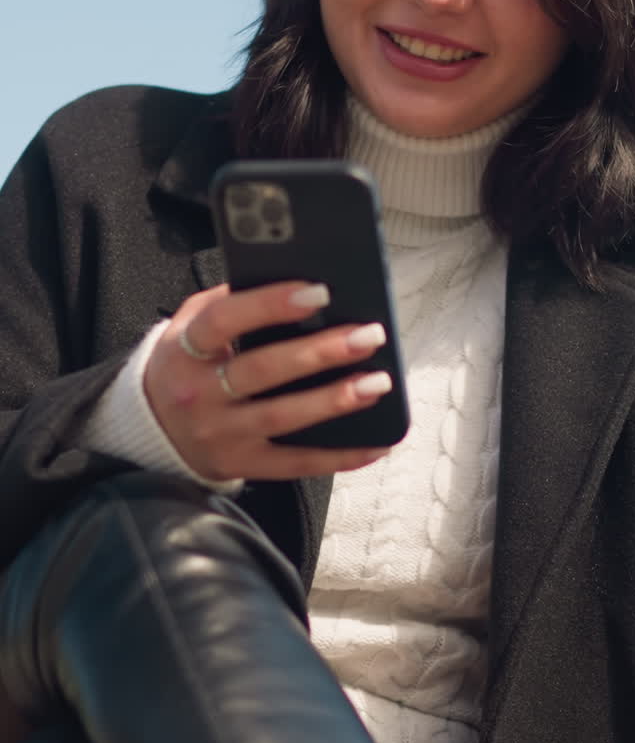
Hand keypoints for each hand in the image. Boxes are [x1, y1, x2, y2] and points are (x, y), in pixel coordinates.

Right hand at [144, 282, 392, 480]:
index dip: (270, 304)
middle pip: (263, 370)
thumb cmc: (186, 363)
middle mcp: (200, 393)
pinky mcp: (240, 465)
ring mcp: (220, 434)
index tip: (317, 292)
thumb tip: (291, 277)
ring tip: (377, 382)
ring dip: (335, 400)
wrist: (150, 426)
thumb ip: (230, 299)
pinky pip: (295, 464)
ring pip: (283, 417)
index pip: (224, 320)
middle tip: (367, 335)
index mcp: (186, 348)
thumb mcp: (190, 324)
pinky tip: (375, 444)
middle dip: (320, 351)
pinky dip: (339, 456)